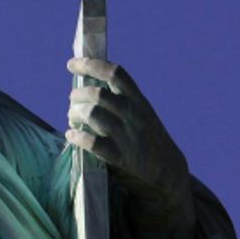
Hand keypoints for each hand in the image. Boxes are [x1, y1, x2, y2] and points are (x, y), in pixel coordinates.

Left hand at [65, 57, 195, 238]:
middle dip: (78, 95)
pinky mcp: (120, 157)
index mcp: (139, 101)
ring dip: (75, 114)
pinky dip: (76, 137)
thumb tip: (85, 86)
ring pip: (92, 114)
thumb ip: (119, 102)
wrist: (168, 174)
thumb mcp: (141, 115)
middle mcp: (134, 115)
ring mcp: (127, 136)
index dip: (90, 65)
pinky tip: (71, 136)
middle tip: (72, 101)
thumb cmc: (147, 141)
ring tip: (72, 119)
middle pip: (98, 94)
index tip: (71, 64)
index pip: (115, 74)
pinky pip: (92, 142)